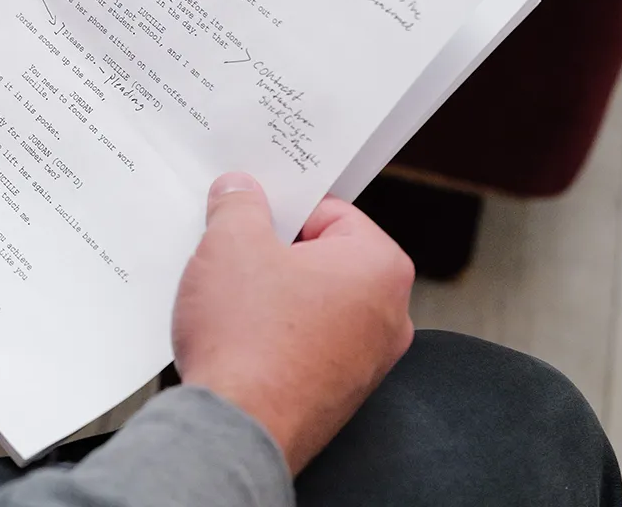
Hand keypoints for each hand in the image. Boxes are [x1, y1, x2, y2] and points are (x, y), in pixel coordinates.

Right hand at [172, 173, 414, 474]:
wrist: (236, 431)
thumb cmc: (247, 341)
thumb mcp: (231, 244)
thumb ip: (239, 205)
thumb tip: (240, 191)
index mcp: (381, 267)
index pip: (330, 212)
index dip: (281, 209)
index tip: (251, 216)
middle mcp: (390, 315)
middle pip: (323, 257)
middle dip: (277, 253)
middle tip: (234, 255)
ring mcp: (367, 360)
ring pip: (313, 301)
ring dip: (274, 294)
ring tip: (233, 301)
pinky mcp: (339, 392)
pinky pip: (307, 342)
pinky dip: (276, 334)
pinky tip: (240, 338)